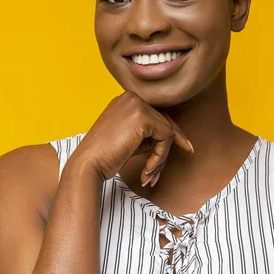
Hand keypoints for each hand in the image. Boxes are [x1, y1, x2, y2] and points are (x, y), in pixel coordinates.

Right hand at [71, 91, 193, 185]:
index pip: (156, 116)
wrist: (88, 164)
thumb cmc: (105, 156)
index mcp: (126, 100)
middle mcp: (132, 97)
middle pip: (164, 123)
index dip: (170, 135)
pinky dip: (160, 157)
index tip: (185, 148)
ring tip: (149, 175)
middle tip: (159, 174)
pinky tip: (147, 170)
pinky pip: (166, 137)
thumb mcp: (130, 139)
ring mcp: (137, 105)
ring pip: (167, 131)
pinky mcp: (143, 117)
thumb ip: (149, 133)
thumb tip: (175, 136)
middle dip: (165, 150)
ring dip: (161, 158)